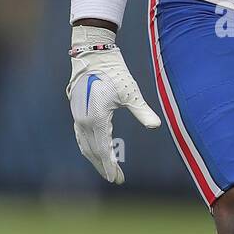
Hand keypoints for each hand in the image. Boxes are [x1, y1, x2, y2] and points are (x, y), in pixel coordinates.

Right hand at [66, 25, 160, 182]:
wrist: (93, 54)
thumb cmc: (114, 72)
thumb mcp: (130, 92)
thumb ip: (142, 111)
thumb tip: (156, 125)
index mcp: (96, 119)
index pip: (102, 150)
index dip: (110, 166)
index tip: (117, 179)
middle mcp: (83, 120)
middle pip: (92, 151)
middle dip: (104, 166)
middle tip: (117, 179)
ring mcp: (78, 116)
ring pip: (85, 145)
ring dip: (95, 158)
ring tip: (107, 169)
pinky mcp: (77, 111)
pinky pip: (81, 136)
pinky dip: (89, 147)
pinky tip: (96, 152)